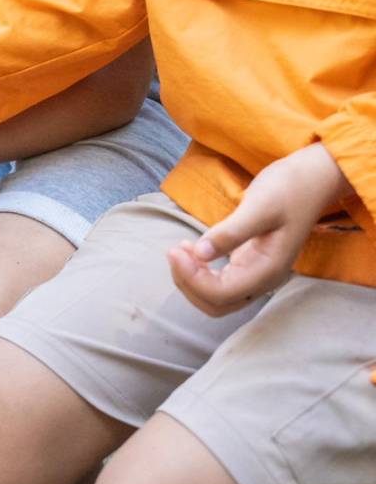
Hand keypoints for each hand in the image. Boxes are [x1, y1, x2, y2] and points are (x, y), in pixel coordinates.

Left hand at [168, 143, 347, 315]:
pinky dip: (200, 272)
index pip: (221, 294)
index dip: (192, 279)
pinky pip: (221, 281)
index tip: (175, 249)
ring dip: (192, 280)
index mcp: (268, 270)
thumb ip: (231, 232)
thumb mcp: (259, 206)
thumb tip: (200, 253)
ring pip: (217, 296)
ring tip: (178, 249)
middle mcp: (263, 279)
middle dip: (189, 284)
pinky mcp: (250, 261)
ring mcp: (257, 272)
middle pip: (217, 304)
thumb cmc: (289, 188)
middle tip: (173, 250)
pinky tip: (190, 249)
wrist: (311, 179)